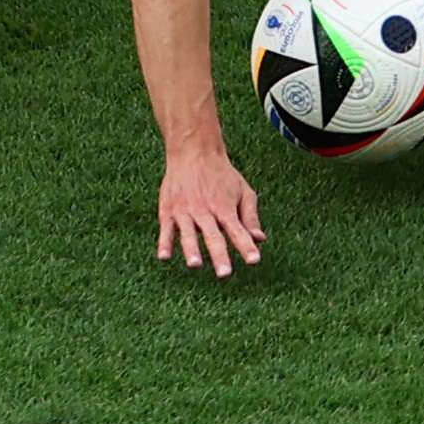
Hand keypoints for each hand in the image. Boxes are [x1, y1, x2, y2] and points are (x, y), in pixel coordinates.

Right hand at [154, 147, 263, 277]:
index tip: (254, 260)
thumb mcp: (242, 190)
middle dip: (219, 255)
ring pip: (188, 233)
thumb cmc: (221, 174)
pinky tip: (164, 257)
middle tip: (224, 273)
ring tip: (195, 264)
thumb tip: (260, 239)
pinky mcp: (168, 210)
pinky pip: (166, 229)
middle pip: (213, 236)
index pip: (238, 230)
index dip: (246, 246)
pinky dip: (164, 243)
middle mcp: (205, 210)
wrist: (193, 150)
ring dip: (191, 249)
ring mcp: (185, 211)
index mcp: (225, 207)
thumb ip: (250, 216)